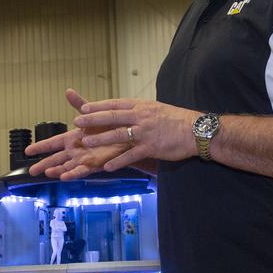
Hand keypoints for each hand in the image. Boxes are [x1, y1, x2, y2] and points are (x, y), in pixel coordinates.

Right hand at [26, 89, 131, 179]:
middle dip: (44, 164)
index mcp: (72, 138)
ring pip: (67, 167)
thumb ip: (79, 104)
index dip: (40, 147)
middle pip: (56, 159)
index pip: (52, 143)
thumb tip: (68, 91)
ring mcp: (84, 158)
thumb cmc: (109, 125)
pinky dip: (73, 174)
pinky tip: (64, 177)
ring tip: (47, 173)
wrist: (126, 136)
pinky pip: (82, 170)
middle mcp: (76, 150)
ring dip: (57, 170)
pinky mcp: (95, 164)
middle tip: (32, 170)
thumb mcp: (91, 113)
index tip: (27, 151)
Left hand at [73, 97, 200, 170]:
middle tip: (77, 122)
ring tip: (85, 142)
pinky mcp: (151, 147)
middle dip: (93, 119)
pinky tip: (106, 167)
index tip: (83, 108)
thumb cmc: (176, 120)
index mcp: (141, 106)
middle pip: (112, 117)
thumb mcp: (156, 109)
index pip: (115, 104)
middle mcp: (141, 117)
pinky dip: (118, 162)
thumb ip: (139, 111)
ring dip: (100, 139)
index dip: (98, 106)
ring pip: (118, 135)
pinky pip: (130, 155)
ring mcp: (145, 132)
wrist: (196, 130)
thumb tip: (126, 111)